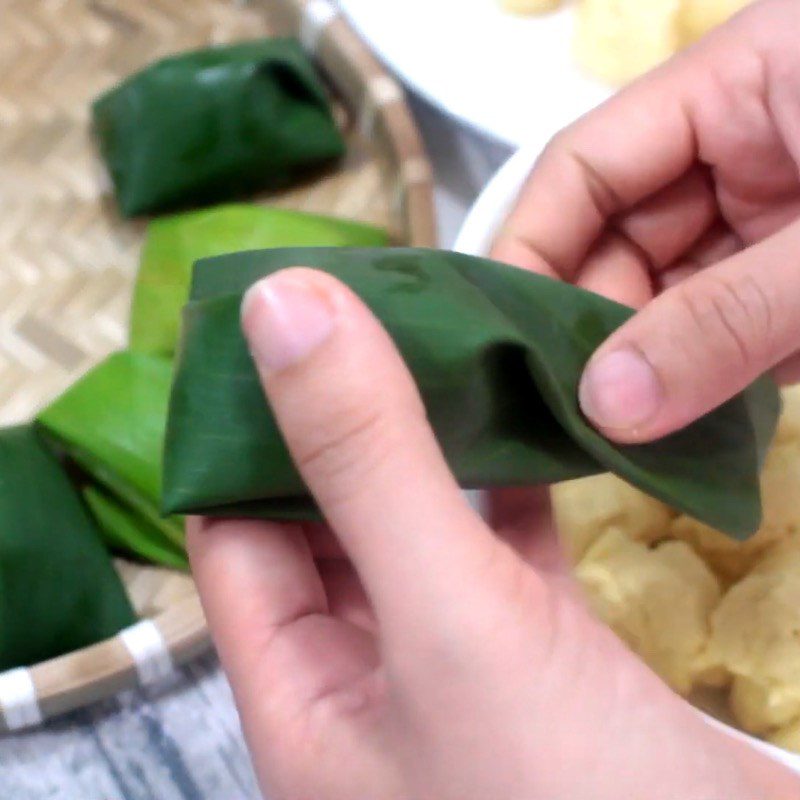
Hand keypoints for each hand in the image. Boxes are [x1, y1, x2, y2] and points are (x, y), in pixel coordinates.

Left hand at [188, 269, 797, 799]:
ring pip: (422, 533)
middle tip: (368, 311)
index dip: (244, 431)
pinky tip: (534, 422)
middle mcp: (368, 691)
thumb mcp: (451, 627)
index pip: (235, 537)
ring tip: (443, 341)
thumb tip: (281, 309)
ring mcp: (460, 677)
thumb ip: (367, 467)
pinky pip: (508, 555)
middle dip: (343, 423)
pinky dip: (517, 489)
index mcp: (302, 701)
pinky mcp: (548, 667)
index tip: (274, 330)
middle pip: (327, 526)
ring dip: (433, 447)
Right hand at [492, 0, 799, 442]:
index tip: (498, 339)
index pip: (584, 163)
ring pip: (659, 294)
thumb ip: (730, 321)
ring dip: (639, 366)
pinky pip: (716, 331)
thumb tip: (606, 410)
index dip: (528, 246)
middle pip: (613, 236)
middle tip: (563, 416)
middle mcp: (738, 146)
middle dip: (585, 324)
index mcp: (740, 82)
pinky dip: (695, 383)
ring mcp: (767, 217)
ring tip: (614, 439)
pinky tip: (676, 434)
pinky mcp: (795, 282)